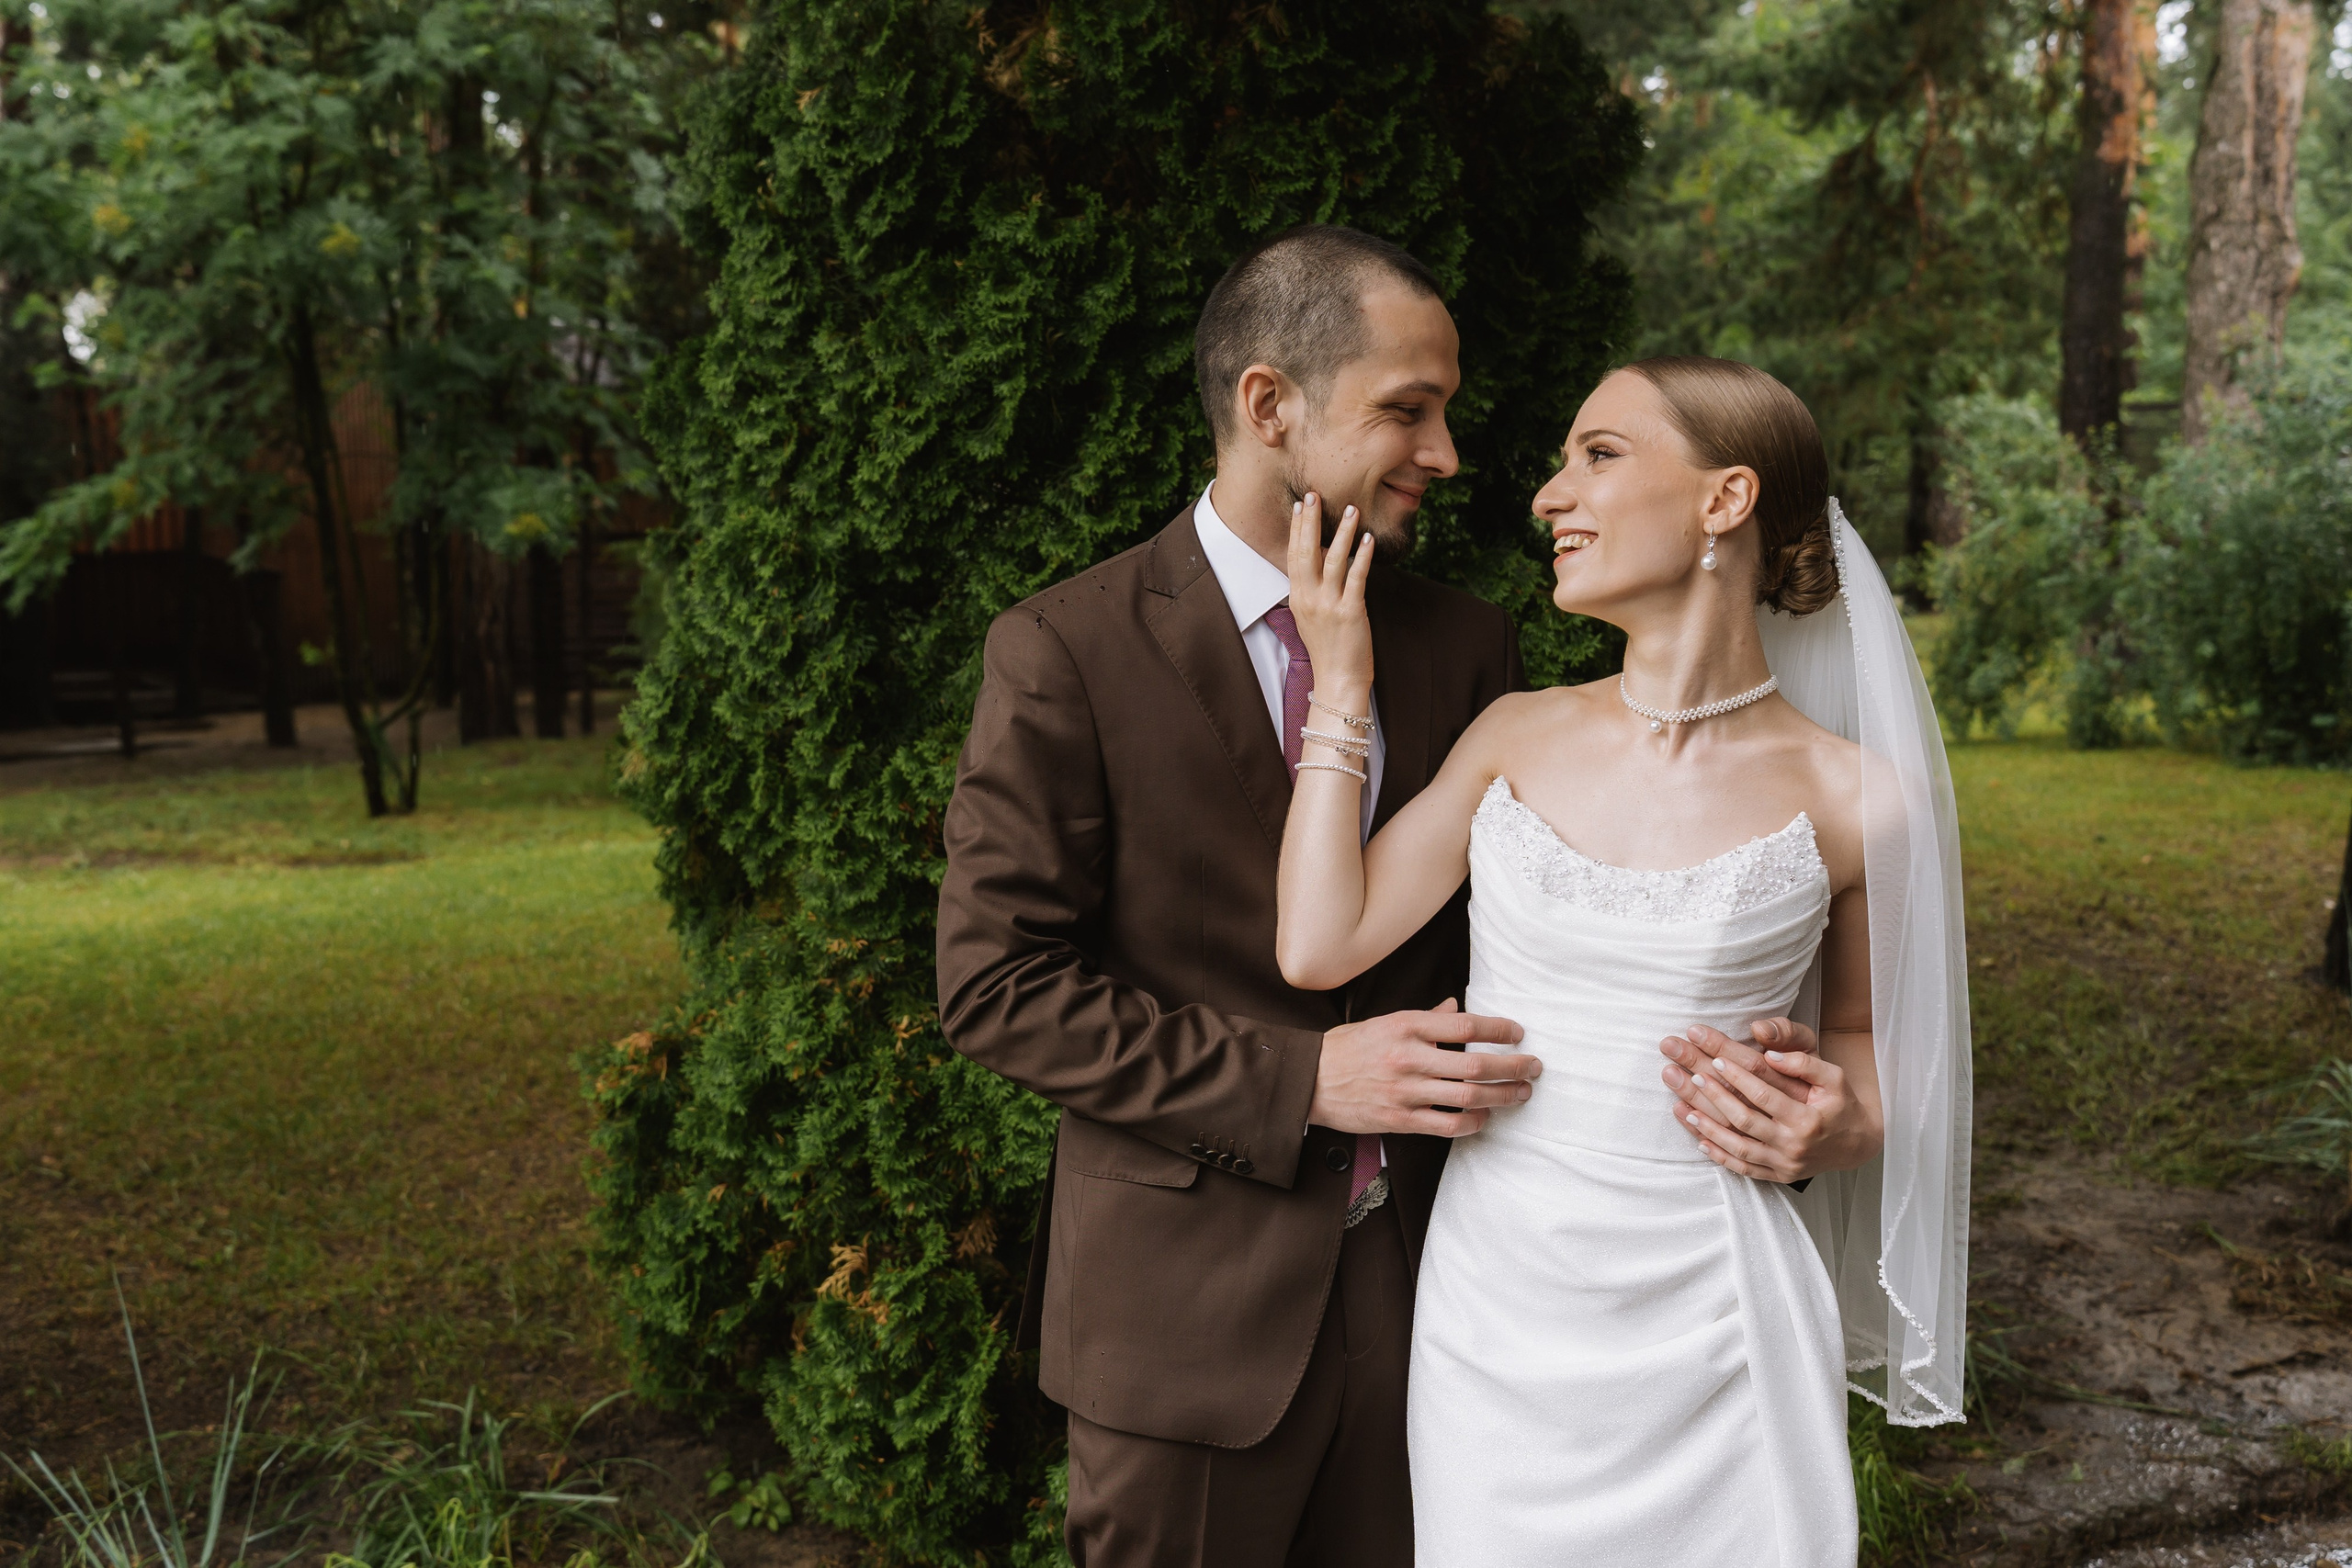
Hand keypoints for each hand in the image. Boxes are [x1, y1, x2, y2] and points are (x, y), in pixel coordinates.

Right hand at [1285, 490, 1374, 700]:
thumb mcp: (1311, 617)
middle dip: (1310, 521)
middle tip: (1314, 494)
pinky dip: (1363, 556)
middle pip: (1307, 551)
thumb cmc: (1329, 649)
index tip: (1300, 505)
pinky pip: (1356, 577)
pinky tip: (1368, 539)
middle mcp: (1309, 598)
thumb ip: (1312, 590)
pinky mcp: (1351, 611)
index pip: (1294, 555)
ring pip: (1333, 560)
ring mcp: (1329, 605)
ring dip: (1342, 532)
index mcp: (1298, 597)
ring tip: (1351, 509)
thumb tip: (1320, 562)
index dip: (1296, 529)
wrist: (1338, 679)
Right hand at [1313, 998, 1539, 1137]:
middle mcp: (1408, 1058)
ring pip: (1467, 1098)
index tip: (1518, 1033)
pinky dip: (1473, 1123)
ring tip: (1521, 1093)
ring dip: (1502, 1097)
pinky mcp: (1399, 1120)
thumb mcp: (1384, 1021)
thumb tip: (1456, 1008)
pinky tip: (1484, 1118)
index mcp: (1405, 1026)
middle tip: (1534, 1068)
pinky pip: (1447, 1125)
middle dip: (1513, 1067)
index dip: (1499, 1030)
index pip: (1464, 1026)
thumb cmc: (1347, 1048)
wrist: (1309, 1080)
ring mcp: (1404, 1092)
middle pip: (1474, 1066)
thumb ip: (1425, 1018)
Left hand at [1659, 1019, 1881, 1180]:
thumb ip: (1804, 1063)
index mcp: (1807, 1118)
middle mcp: (1793, 1144)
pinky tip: (1698, 1139)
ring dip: (1707, 1126)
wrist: (1856, 1144)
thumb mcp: (1833, 1076)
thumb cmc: (1840, 1103)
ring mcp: (1784, 1163)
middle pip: (1743, 1118)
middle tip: (1689, 1074)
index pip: (1764, 1093)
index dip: (1738, 1075)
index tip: (1715, 1057)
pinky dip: (1719, 1155)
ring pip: (1738, 1145)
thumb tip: (1768, 1052)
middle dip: (1713, 1095)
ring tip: (1681, 1105)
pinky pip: (1743, 1168)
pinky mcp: (1778, 1176)